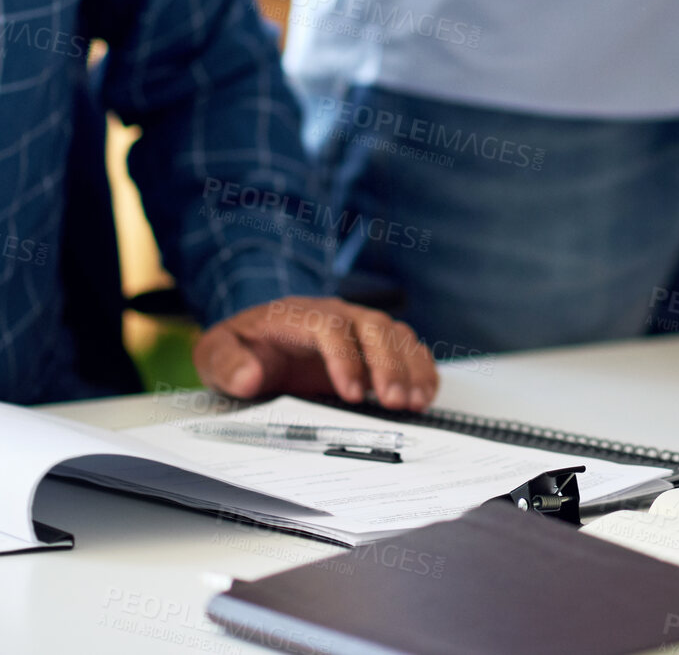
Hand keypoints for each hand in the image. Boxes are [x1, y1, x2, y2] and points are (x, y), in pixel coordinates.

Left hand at [193, 297, 439, 410]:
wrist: (258, 336)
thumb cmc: (242, 347)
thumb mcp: (215, 352)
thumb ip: (227, 363)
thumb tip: (249, 377)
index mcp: (299, 315)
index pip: (330, 327)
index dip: (344, 358)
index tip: (350, 393)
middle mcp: (338, 314)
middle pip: (373, 328)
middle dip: (388, 365)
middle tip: (395, 401)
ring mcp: (360, 326)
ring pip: (396, 335)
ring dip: (410, 368)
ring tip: (415, 402)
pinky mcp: (374, 344)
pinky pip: (407, 347)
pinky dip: (421, 368)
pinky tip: (425, 393)